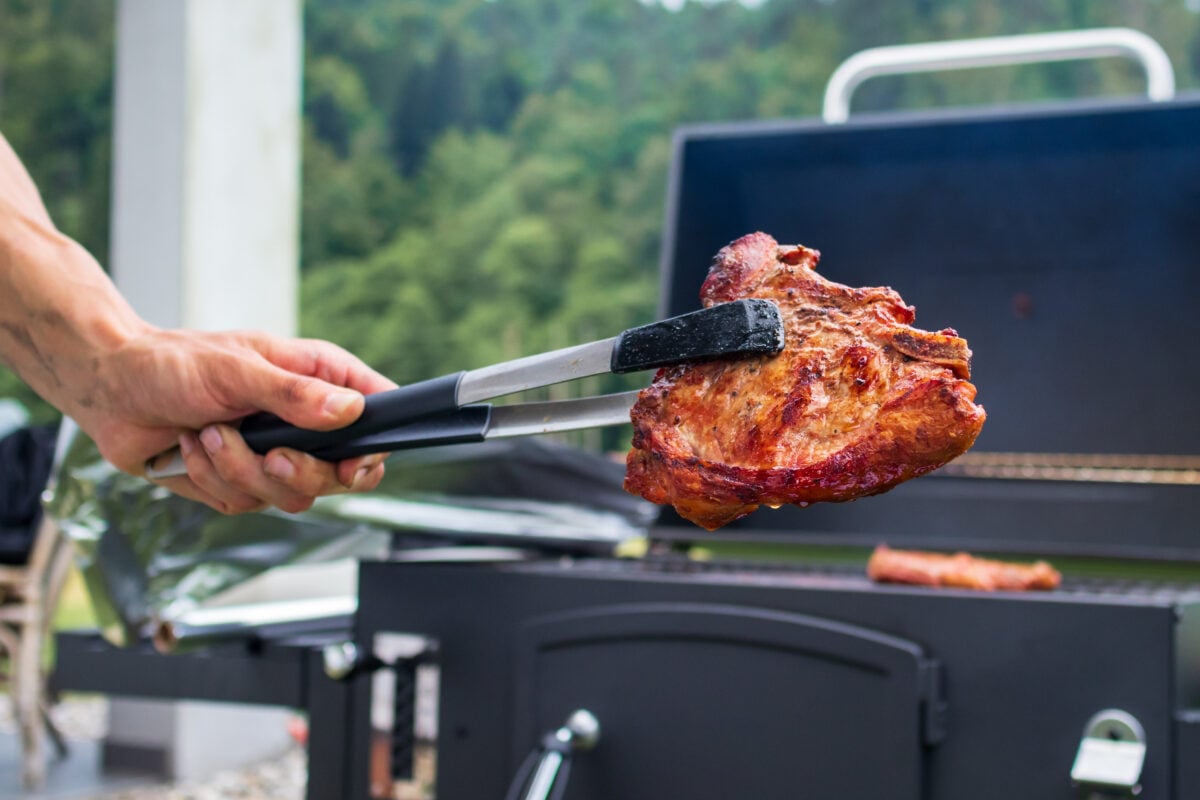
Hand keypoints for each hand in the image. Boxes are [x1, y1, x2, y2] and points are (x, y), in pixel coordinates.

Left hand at [73, 328, 396, 513]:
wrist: (115, 391)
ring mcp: (276, 456)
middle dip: (302, 472)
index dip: (377, 445)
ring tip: (211, 434)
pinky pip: (247, 502)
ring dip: (242, 470)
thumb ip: (295, 393)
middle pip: (342, 473)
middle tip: (272, 456)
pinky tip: (194, 447)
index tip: (352, 459)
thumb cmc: (175, 363)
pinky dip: (214, 478)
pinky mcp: (243, 483)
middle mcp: (306, 422)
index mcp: (319, 380)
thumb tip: (350, 410)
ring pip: (293, 496)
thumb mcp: (237, 368)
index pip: (378, 414)